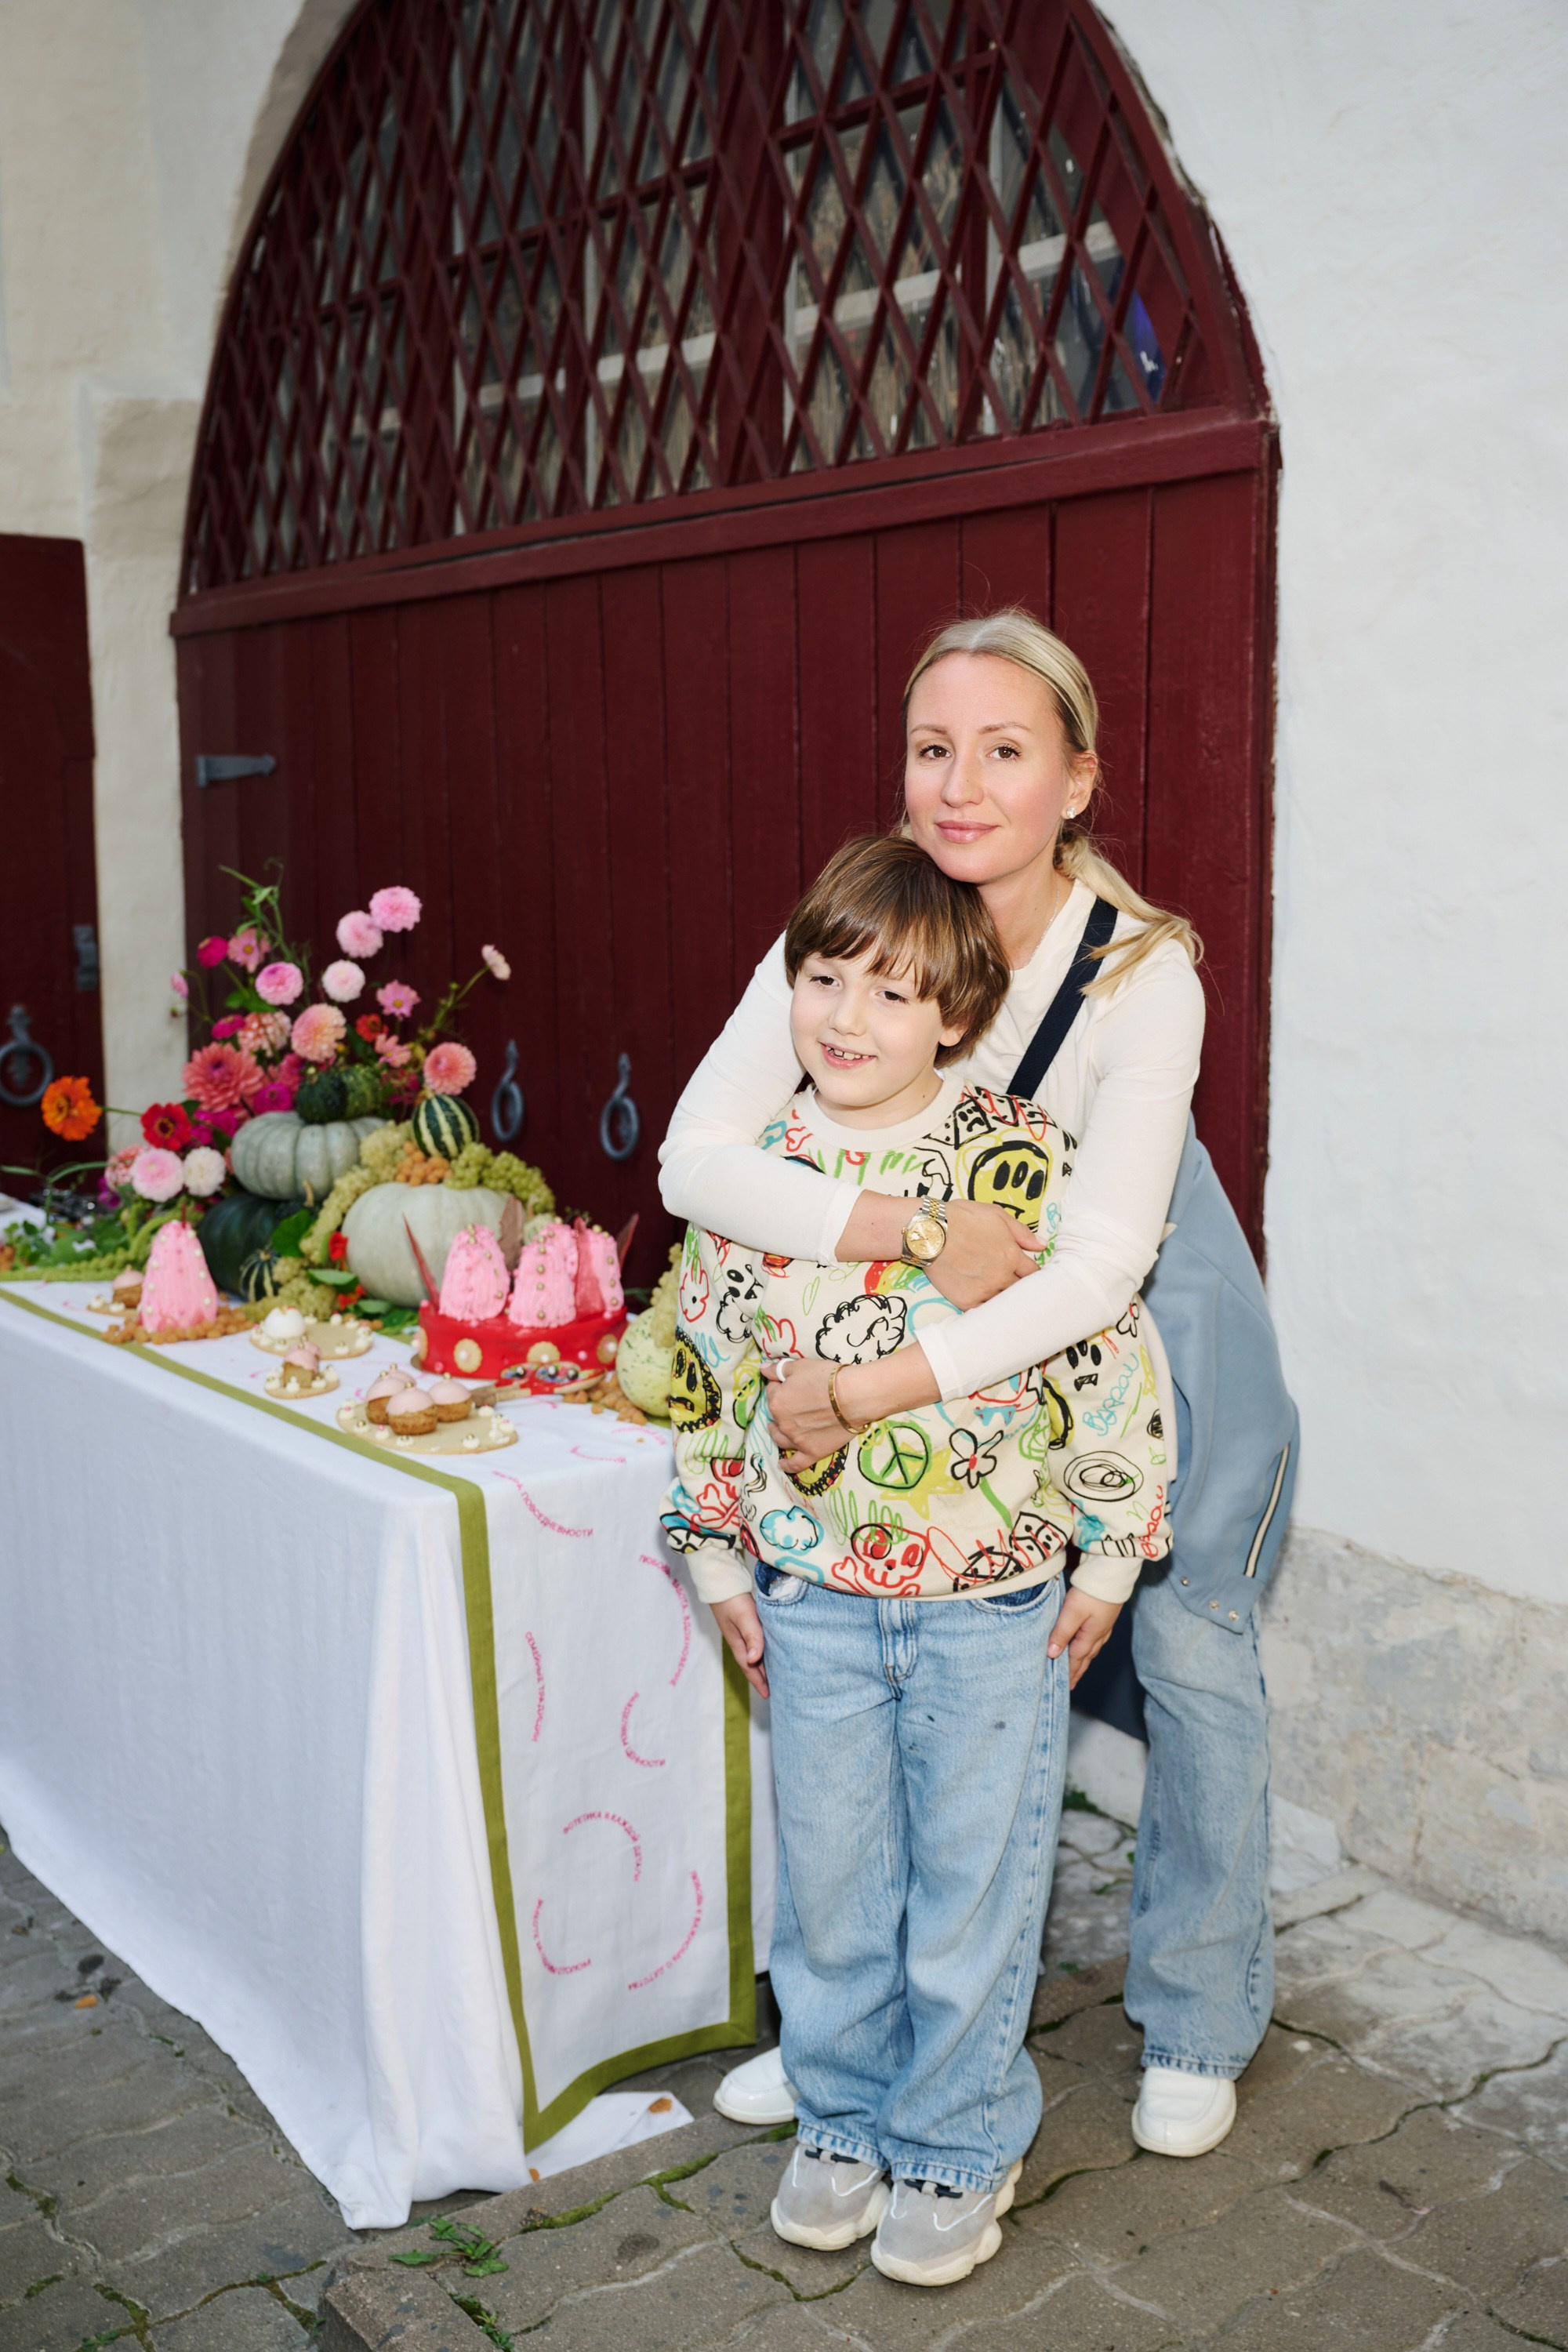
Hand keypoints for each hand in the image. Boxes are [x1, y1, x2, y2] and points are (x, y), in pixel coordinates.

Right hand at [711, 1593, 768, 1698]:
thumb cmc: (732, 1599)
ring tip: (773, 1674)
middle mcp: (738, 1640)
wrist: (721, 1580)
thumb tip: (754, 1661)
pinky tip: (768, 1648)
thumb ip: (751, 1637)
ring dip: (761, 1665)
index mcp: (737, 1642)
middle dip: (760, 1677)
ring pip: (752, 1653)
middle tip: (774, 1689)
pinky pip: (754, 1642)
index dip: (758, 1682)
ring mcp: (740, 1631)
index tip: (768, 1695)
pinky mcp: (743, 1622)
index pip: (749, 1667)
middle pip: (751, 1663)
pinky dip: (761, 1650)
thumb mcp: (744, 1618)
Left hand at [762, 1357, 845, 1474]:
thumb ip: (778, 1369)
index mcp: (777, 1401)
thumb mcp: (800, 1366)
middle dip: (780, 1408)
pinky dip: (787, 1465)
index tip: (789, 1384)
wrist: (853, 1396)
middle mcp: (783, 1423)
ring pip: (781, 1439)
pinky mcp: (812, 1452)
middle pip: (776, 1415)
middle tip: (792, 1402)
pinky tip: (782, 1465)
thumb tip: (763, 1369)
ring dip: (776, 1433)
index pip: (772, 1392)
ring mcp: (797, 1440)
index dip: (780, 1386)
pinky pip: (796, 1463)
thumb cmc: (827, 1378)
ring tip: (775, 1429)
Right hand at [924, 1199, 1043, 1308]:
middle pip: (1022, 1291)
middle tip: (1019, 1289)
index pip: (1033, 1273)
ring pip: (1004, 1303)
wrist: (928, 1231)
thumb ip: (1022, 1232)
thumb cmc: (961, 1218)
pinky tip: (988, 1309)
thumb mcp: (996, 1215)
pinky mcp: (966, 1301)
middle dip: (1022, 1289)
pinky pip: (984, 1313)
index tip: (1028, 1275)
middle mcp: (1001, 1276)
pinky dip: (987, 1311)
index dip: (1033, 1275)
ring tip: (1003, 1299)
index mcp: (1011, 1255)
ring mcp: (984, 1291)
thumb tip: (1043, 1246)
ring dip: (1006, 1301)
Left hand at [1048, 1587, 1121, 1688]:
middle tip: (1070, 1685)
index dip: (1069, 1674)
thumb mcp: (1072, 1613)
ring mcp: (1104, 1626)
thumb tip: (1052, 1654)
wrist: (1113, 1573)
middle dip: (1077, 1672)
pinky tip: (1087, 1645)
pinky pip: (1095, 1639)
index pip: (1076, 1660)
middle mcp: (1099, 1635)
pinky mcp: (1105, 1617)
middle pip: (1085, 1658)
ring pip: (1090, 1649)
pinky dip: (1087, 1648)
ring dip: (1082, 1661)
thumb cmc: (1092, 1592)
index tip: (1063, 1687)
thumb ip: (1061, 1633)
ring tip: (1076, 1669)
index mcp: (1090, 1637)